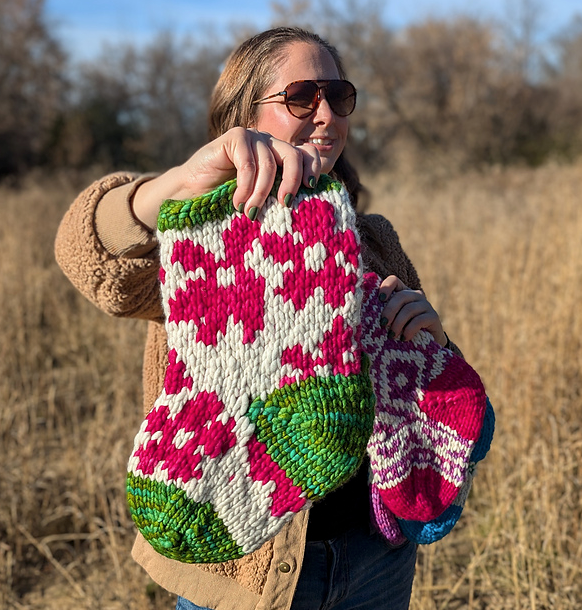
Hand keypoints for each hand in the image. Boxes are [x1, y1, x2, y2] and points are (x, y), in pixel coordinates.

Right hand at [132, 127, 321, 228]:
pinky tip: (237, 202)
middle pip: (293, 155)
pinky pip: (248, 162)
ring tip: (251, 213)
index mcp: (280, 158)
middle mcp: (269, 144)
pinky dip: (245, 186)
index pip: (307, 154)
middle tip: (285, 205)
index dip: (313, 168)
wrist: (190, 196)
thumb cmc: (227, 203)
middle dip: (292, 182)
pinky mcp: (235, 137)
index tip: (311, 189)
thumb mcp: (260, 201)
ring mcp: (252, 138)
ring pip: (269, 163)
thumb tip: (310, 210)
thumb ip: (279, 197)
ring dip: (262, 193)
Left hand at [377, 275, 446, 346]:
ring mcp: (425, 305)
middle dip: (389, 310)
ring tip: (391, 336)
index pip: (394, 281)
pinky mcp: (433, 317)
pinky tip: (404, 338)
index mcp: (402, 293)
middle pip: (401, 296)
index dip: (386, 287)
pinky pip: (419, 320)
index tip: (380, 299)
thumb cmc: (402, 331)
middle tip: (383, 324)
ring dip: (398, 323)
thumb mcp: (391, 322)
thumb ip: (382, 315)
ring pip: (409, 309)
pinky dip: (409, 330)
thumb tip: (363, 315)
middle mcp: (415, 295)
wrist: (426, 345)